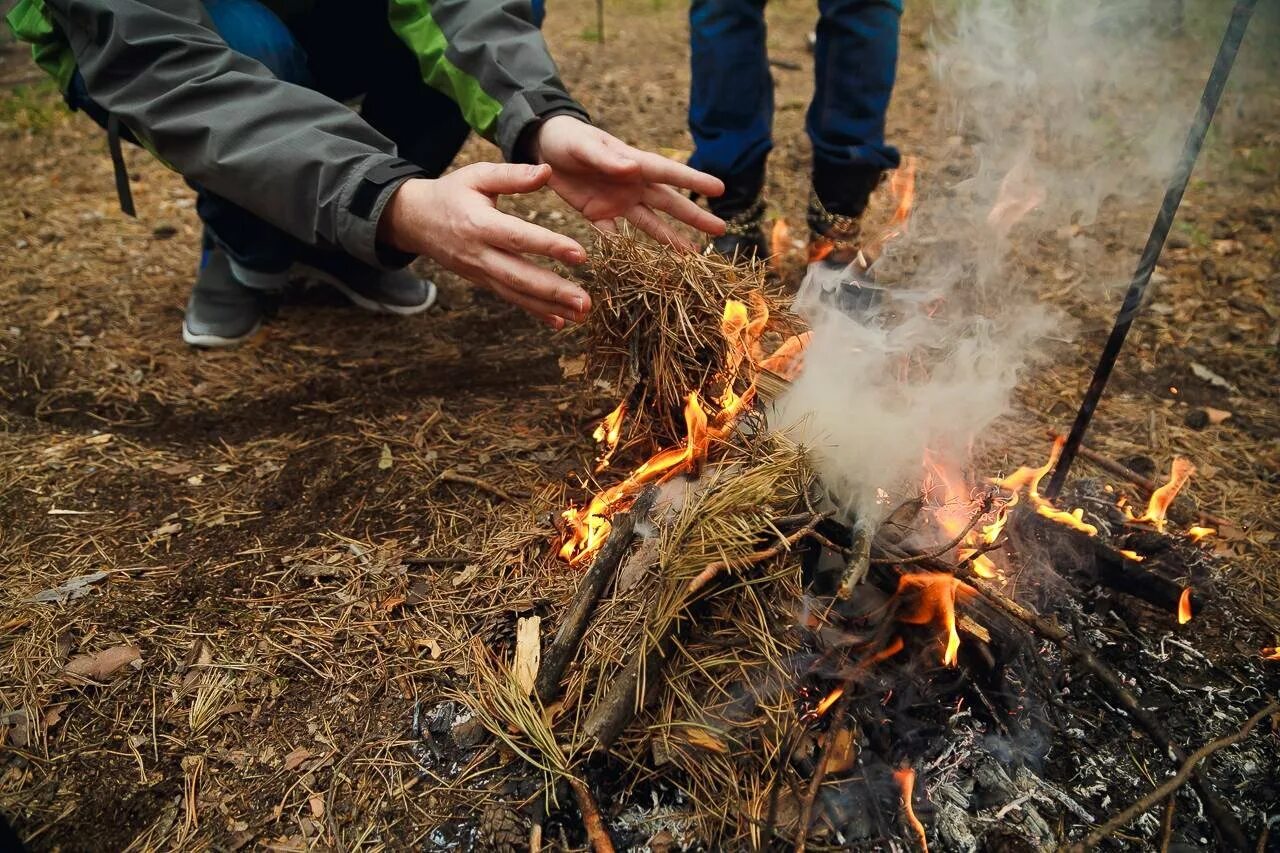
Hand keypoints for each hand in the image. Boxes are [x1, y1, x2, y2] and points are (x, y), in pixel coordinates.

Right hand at [378, 163, 588, 328]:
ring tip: (582, 314)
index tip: (580, 254)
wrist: (415, 220)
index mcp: (479, 224)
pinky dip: (536, 312)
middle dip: (554, 292)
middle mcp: (479, 254)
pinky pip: (511, 298)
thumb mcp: (477, 175)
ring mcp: (480, 272)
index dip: (549, 246)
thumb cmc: (451, 193)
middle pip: (519, 277)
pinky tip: (560, 322)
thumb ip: (512, 175)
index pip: (518, 238)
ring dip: (551, 307)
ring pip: (517, 294)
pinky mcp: (483, 282)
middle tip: (586, 302)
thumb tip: (547, 171)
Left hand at [533, 115, 725, 249]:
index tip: (719, 189)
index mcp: (634, 164)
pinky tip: (643, 269)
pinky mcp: (599, 214)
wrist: (544, 147)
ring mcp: (618, 202)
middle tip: (721, 229)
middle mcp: (633, 185)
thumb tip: (634, 169)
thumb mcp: (584, 146)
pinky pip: (616, 237)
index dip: (694, 181)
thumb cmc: (568, 138)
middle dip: (694, 217)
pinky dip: (626, 253)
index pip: (670, 174)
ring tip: (692, 256)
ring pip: (650, 224)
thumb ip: (606, 159)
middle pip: (669, 204)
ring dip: (670, 240)